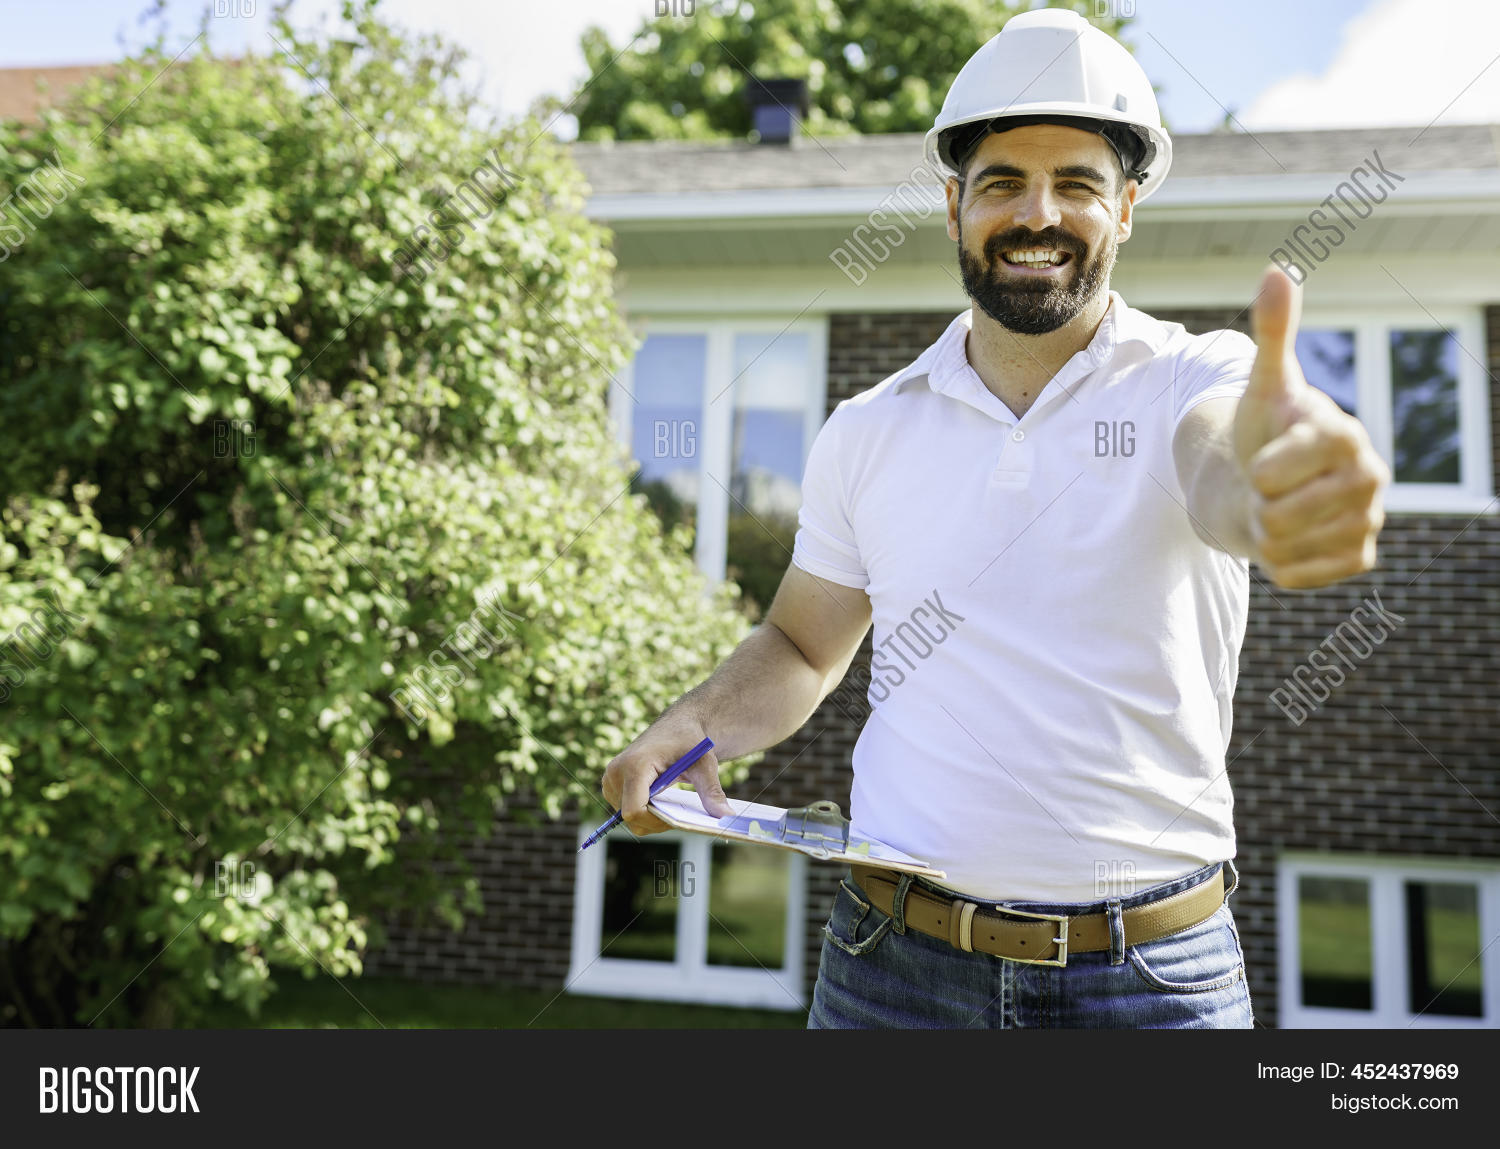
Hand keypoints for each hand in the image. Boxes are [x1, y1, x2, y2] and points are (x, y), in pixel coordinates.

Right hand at [601, 715, 732, 835]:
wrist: (678, 725)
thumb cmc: (690, 741)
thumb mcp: (704, 765)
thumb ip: (712, 792)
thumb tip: (727, 818)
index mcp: (635, 766)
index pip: (634, 811)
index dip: (655, 822)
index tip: (677, 820)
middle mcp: (616, 772)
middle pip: (631, 818)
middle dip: (656, 821)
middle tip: (678, 812)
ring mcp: (610, 779)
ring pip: (627, 817)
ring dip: (649, 817)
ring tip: (669, 801)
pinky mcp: (611, 783)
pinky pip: (625, 810)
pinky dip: (643, 812)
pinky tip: (660, 799)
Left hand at [1231, 266, 1389, 587]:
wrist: (1273, 481)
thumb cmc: (1269, 429)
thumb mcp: (1264, 383)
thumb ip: (1273, 332)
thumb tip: (1279, 270)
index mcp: (1345, 435)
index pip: (1272, 473)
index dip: (1256, 471)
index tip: (1264, 459)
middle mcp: (1370, 479)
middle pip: (1277, 516)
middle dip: (1259, 504)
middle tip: (1270, 486)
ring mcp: (1368, 523)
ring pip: (1282, 547)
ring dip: (1266, 532)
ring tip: (1280, 506)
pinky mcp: (1359, 559)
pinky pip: (1293, 574)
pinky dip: (1279, 561)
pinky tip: (1292, 535)